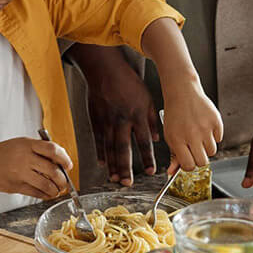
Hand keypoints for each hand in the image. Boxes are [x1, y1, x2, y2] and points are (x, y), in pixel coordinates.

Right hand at [0, 137, 70, 198]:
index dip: (64, 158)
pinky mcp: (16, 186)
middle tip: (64, 182)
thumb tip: (60, 161)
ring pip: (46, 184)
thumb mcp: (21, 144)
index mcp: (27, 145)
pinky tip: (46, 194)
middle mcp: (25, 158)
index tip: (68, 165)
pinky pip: (36, 193)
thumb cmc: (4, 152)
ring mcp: (20, 173)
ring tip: (56, 190)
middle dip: (63, 179)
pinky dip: (45, 195)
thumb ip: (39, 150)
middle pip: (53, 170)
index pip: (52, 149)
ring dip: (55, 190)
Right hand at [71, 43, 159, 183]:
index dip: (147, 158)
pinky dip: (100, 152)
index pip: (143, 141)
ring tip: (115, 179)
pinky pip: (98, 139)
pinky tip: (102, 163)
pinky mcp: (95, 118)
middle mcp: (121, 120)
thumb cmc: (127, 81)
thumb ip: (152, 119)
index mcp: (137, 114)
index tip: (151, 172)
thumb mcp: (147, 97)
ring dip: (112, 165)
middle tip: (128, 183)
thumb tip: (156, 137)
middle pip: (123, 148)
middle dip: (126, 168)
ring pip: (109, 147)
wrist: (105, 69)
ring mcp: (106, 120)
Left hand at [162, 81, 222, 174]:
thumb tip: (172, 173)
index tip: (188, 159)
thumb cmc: (175, 113)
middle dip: (199, 158)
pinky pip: (219, 138)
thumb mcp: (169, 134)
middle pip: (203, 162)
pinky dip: (214, 135)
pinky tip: (205, 125)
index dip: (189, 165)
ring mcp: (205, 128)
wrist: (182, 91)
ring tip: (199, 134)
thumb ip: (173, 155)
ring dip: (207, 146)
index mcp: (177, 139)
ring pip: (212, 151)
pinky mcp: (216, 121)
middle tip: (195, 148)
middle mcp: (192, 134)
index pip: (189, 166)